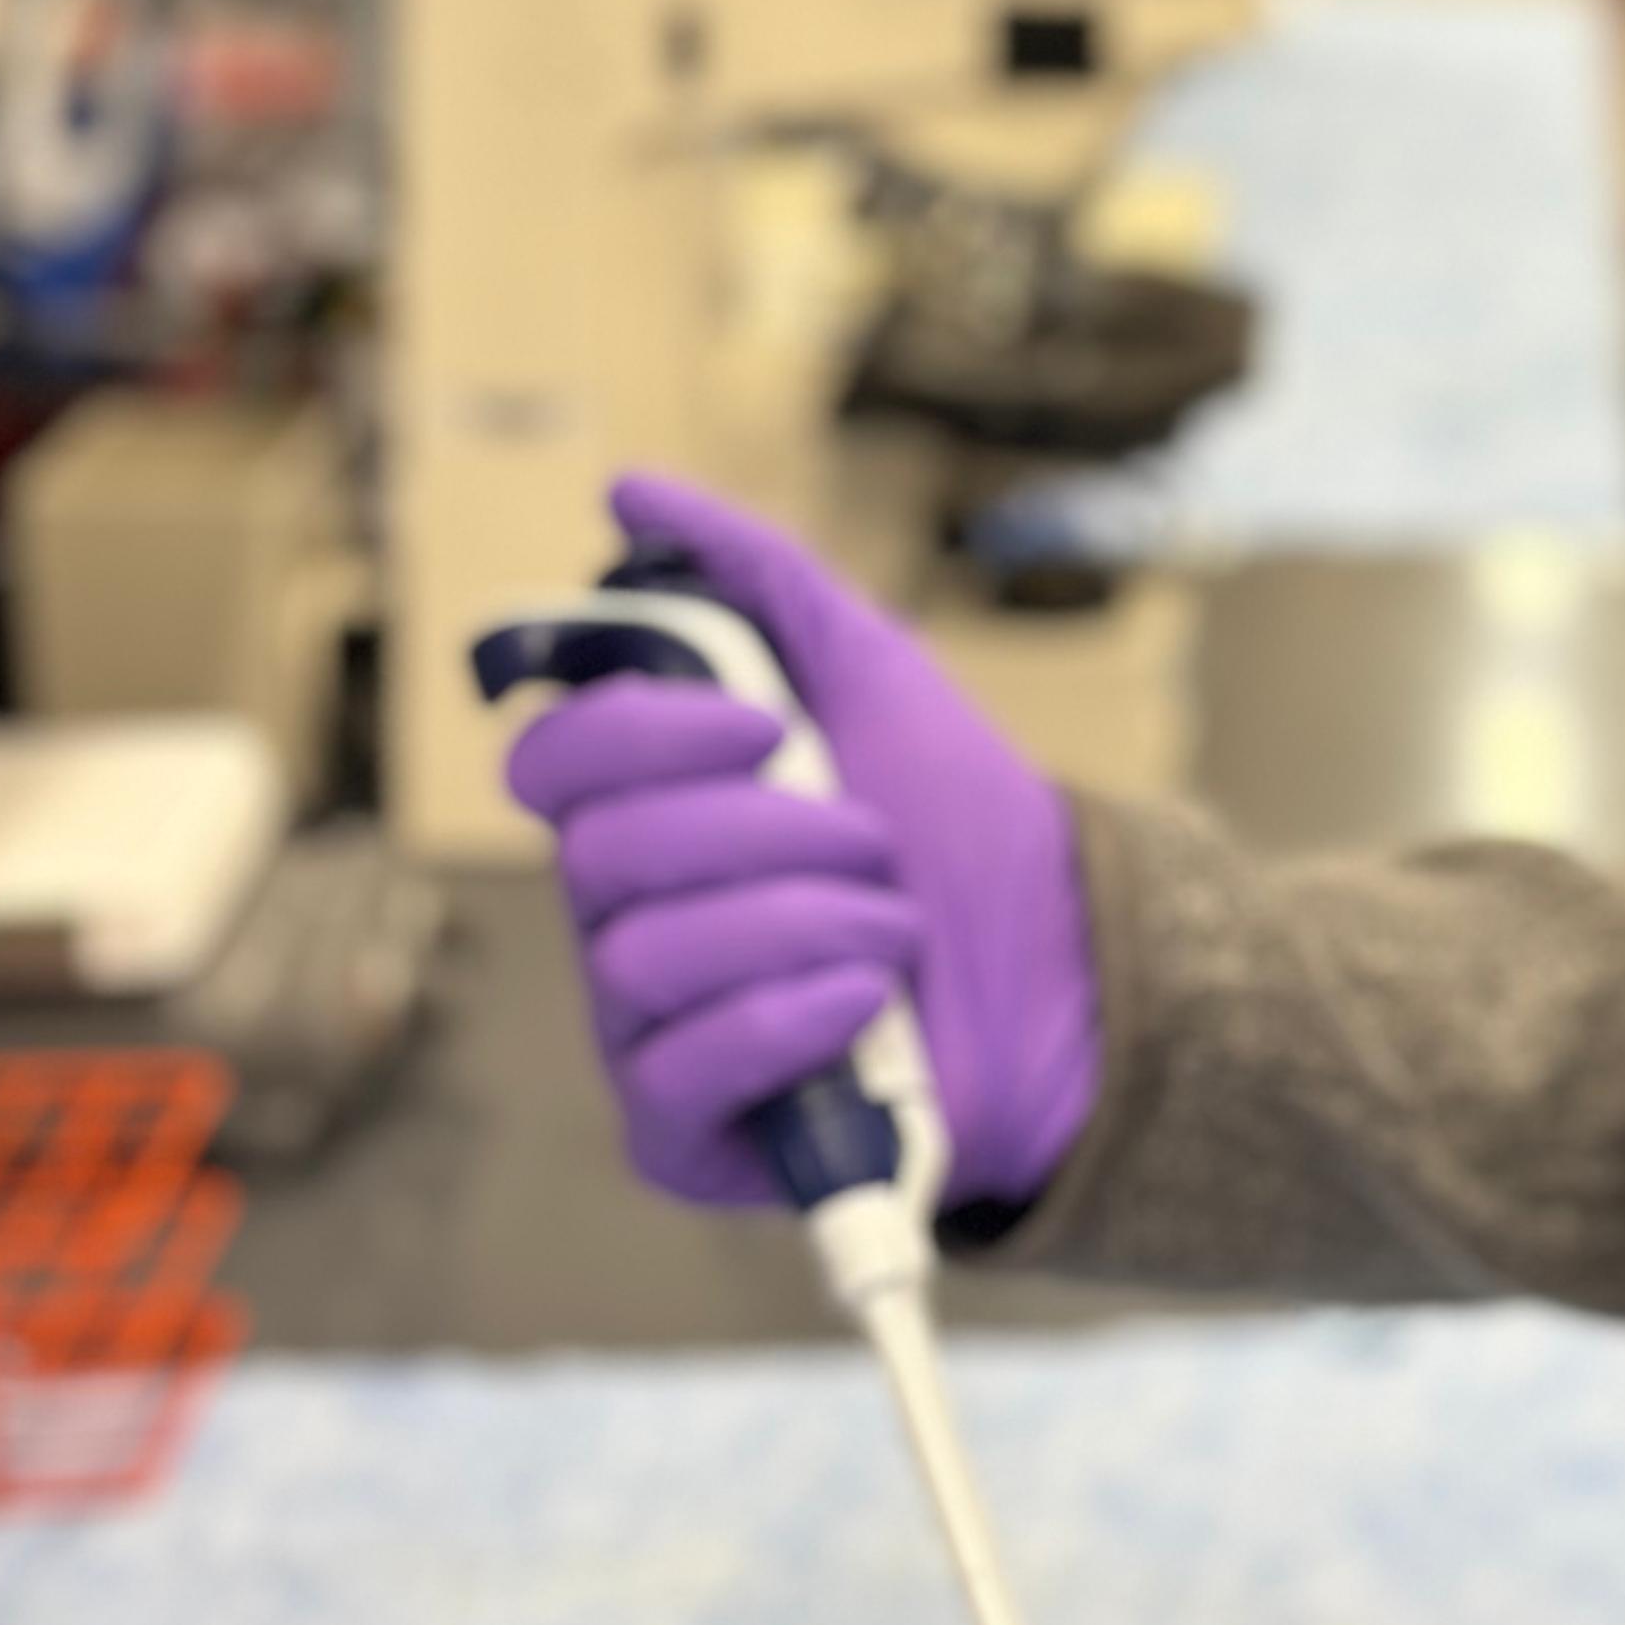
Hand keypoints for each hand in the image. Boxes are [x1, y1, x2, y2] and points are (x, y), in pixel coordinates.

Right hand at [500, 468, 1101, 1214]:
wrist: (1072, 964)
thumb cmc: (958, 823)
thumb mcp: (871, 671)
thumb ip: (754, 577)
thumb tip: (630, 490)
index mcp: (647, 816)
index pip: (552, 765)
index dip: (642, 733)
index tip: (767, 721)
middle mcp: (625, 921)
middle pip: (598, 857)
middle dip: (762, 830)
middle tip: (870, 833)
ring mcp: (647, 1032)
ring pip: (644, 956)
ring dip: (803, 919)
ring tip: (895, 921)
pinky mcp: (686, 1134)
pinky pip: (680, 1069)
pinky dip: (788, 1016)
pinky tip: (868, 997)